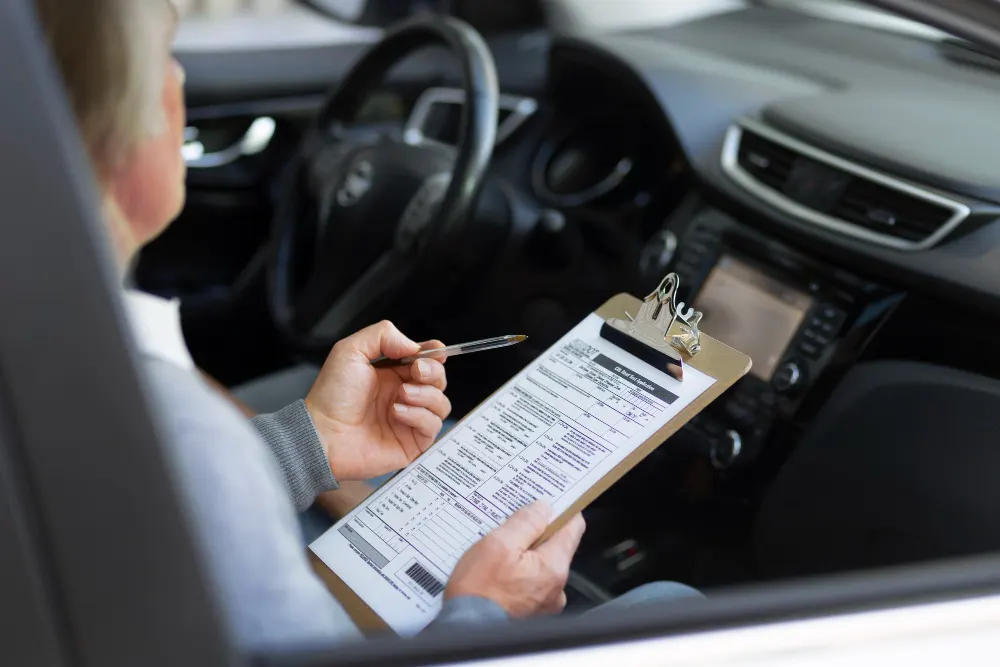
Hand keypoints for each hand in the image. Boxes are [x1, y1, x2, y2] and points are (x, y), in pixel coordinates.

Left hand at [305, 320, 450, 481]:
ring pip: (441, 403)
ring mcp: (408, 419)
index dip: (434, 354)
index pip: (425, 361)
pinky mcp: (411, 442)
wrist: (322, 434)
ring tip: (401, 394)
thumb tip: (414, 345)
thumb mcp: (350, 351)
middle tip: (417, 371)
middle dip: (433, 372)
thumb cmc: (330, 397)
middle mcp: (403, 395)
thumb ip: (382, 335)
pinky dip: (419, 415)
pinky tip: (398, 411)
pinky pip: (433, 426)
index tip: (435, 351)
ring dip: (426, 394)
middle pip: (438, 380)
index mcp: (391, 374)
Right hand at [445, 502, 585, 617]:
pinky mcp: (531, 609)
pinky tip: (498, 568)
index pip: (574, 527)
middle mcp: (556, 585)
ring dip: (524, 552)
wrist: (465, 628)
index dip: (562, 509)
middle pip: (556, 545)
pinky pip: (531, 579)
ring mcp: (545, 600)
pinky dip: (519, 570)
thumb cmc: (479, 591)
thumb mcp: (499, 544)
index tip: (548, 499)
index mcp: (554, 566)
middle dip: (535, 532)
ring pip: (541, 562)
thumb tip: (544, 508)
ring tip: (499, 548)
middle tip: (511, 524)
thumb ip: (525, 523)